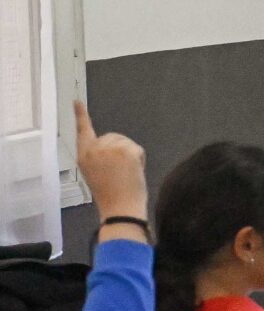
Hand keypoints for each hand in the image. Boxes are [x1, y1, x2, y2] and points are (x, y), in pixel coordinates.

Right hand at [74, 103, 148, 229]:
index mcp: (83, 155)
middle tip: (119, 172)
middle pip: (113, 137)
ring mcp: (110, 147)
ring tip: (125, 174)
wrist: (120, 208)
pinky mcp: (126, 149)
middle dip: (120, 150)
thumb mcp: (95, 173)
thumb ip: (99, 157)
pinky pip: (137, 149)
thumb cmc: (110, 195)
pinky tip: (132, 172)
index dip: (81, 115)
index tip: (77, 102)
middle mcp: (94, 148)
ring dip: (130, 155)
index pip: (83, 131)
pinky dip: (139, 159)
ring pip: (126, 143)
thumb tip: (113, 148)